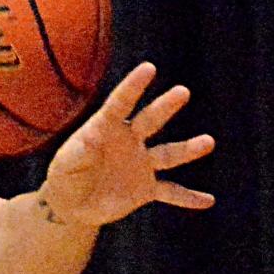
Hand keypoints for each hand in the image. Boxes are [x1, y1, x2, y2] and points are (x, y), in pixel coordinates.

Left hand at [38, 62, 215, 226]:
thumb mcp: (67, 164)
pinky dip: (188, 197)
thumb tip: (89, 139)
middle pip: (150, 120)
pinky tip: (208, 201)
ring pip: (168, 154)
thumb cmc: (66, 176)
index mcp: (106, 129)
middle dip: (165, 106)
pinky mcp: (146, 189)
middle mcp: (130, 141)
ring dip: (188, 150)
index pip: (120, 103)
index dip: (133, 86)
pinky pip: (171, 192)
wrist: (72, 205)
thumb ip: (79, 152)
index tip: (149, 68)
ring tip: (208, 142)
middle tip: (182, 92)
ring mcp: (141, 164)